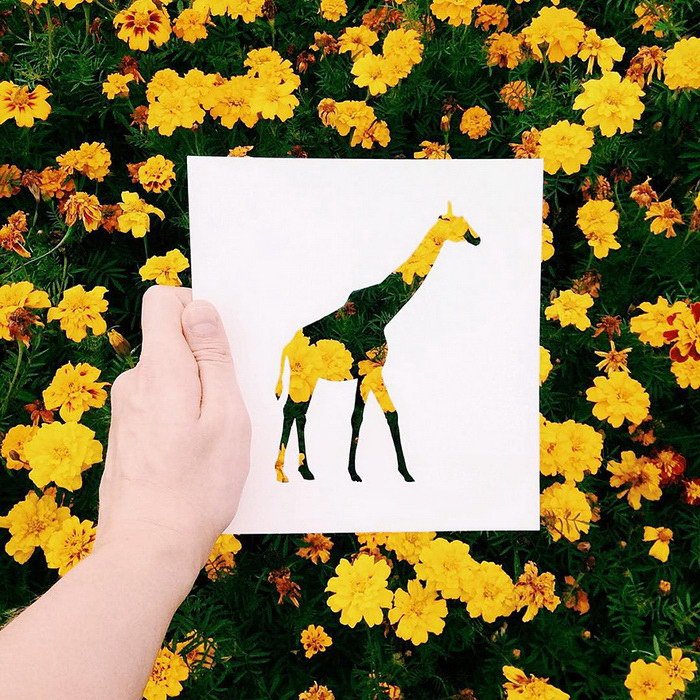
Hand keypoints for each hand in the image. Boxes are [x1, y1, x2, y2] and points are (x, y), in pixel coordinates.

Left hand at [95, 286, 250, 580]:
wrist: (149, 550)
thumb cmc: (198, 486)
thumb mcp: (226, 417)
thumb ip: (213, 357)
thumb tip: (199, 308)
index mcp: (161, 370)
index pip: (163, 301)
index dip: (196, 308)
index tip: (222, 343)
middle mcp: (134, 383)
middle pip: (170, 341)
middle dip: (205, 360)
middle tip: (232, 405)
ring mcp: (126, 410)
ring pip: (169, 377)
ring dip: (197, 393)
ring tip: (217, 438)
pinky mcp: (127, 434)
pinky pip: (160, 405)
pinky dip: (182, 416)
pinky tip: (197, 454)